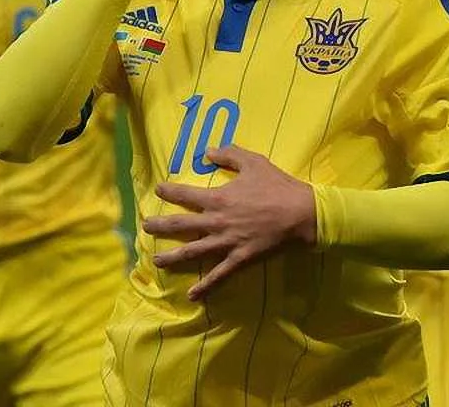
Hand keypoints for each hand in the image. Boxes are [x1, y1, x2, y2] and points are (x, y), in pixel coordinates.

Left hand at [143, 146, 315, 300]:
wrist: (302, 214)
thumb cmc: (278, 186)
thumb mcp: (254, 162)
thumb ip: (229, 155)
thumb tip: (207, 152)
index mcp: (218, 198)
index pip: (185, 195)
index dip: (169, 192)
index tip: (158, 190)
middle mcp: (216, 222)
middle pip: (180, 226)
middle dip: (160, 227)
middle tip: (145, 227)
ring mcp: (226, 243)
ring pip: (192, 252)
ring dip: (172, 257)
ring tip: (156, 261)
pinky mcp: (239, 259)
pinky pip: (218, 275)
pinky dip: (205, 287)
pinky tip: (192, 295)